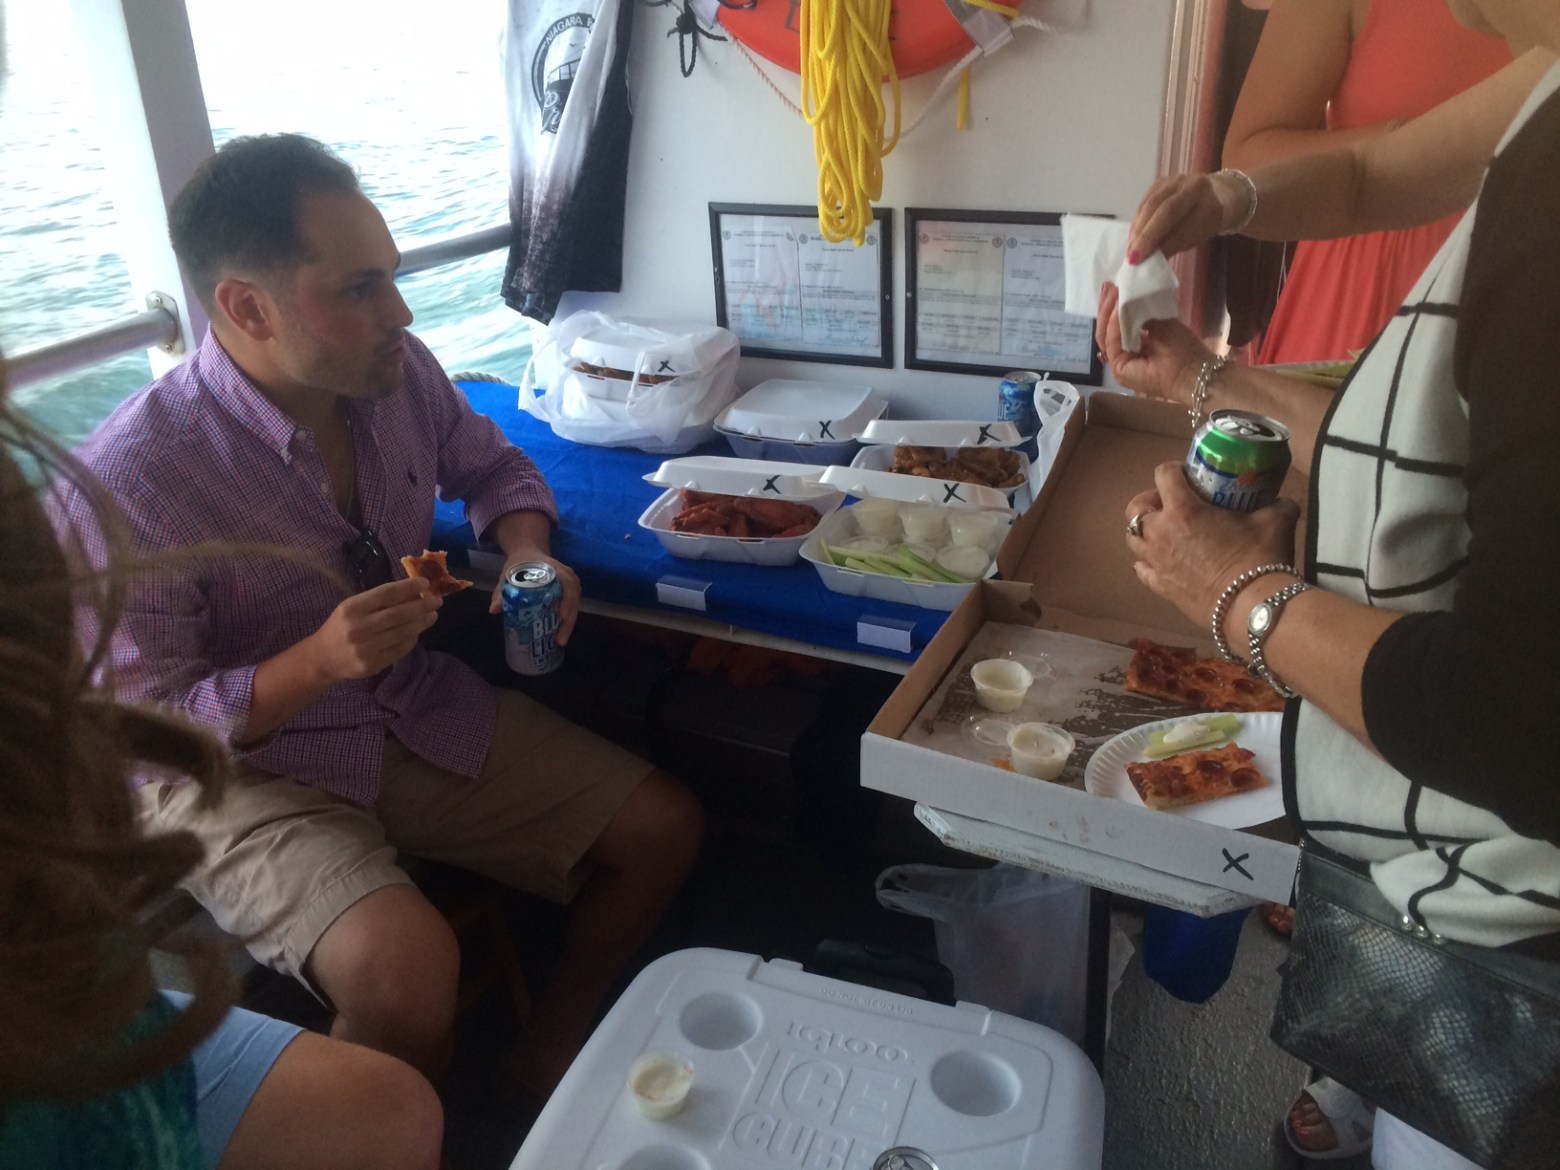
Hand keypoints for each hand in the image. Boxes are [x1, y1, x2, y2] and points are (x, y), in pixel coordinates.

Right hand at [312, 578, 440, 681]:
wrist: (323, 658)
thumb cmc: (341, 626)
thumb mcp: (353, 607)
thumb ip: (379, 600)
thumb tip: (413, 591)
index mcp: (352, 608)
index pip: (386, 594)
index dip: (408, 587)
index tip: (426, 584)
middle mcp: (358, 628)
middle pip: (399, 614)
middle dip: (422, 606)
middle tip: (437, 601)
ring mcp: (366, 649)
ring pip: (403, 633)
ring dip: (421, 623)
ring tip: (432, 615)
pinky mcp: (373, 664)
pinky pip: (400, 649)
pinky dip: (412, 639)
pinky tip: (417, 632)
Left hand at [488, 547, 580, 645]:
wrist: (528, 551)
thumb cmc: (520, 564)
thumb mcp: (508, 575)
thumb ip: (501, 591)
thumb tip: (494, 610)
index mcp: (554, 569)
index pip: (567, 584)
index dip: (567, 601)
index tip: (561, 617)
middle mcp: (566, 574)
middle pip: (574, 597)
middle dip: (569, 620)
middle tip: (560, 639)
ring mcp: (570, 581)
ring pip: (575, 602)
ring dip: (570, 622)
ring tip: (561, 639)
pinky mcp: (570, 587)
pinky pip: (573, 603)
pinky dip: (568, 617)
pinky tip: (561, 630)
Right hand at [1096, 283, 1211, 399]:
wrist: (1192, 370)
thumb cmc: (1182, 347)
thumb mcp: (1159, 322)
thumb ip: (1139, 314)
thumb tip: (1123, 298)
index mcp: (1135, 345)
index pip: (1116, 326)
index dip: (1113, 307)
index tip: (1115, 286)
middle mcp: (1124, 354)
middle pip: (1106, 331)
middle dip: (1106, 308)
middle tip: (1109, 286)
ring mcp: (1119, 363)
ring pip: (1105, 337)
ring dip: (1107, 313)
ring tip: (1113, 293)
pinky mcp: (1119, 369)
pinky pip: (1112, 343)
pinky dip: (1113, 325)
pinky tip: (1118, 308)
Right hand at [1125, 171, 1242, 262]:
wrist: (1214, 195)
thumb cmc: (1205, 222)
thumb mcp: (1197, 236)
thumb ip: (1175, 244)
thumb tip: (1149, 258)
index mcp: (1208, 203)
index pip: (1182, 225)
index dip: (1161, 243)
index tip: (1144, 262)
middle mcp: (1192, 186)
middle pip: (1163, 210)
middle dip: (1145, 236)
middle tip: (1131, 257)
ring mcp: (1174, 181)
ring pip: (1150, 205)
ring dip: (1137, 230)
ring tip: (1129, 249)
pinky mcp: (1160, 182)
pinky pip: (1144, 202)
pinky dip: (1136, 221)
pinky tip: (1132, 236)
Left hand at [1125, 462, 1299, 627]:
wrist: (1251, 606)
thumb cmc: (1259, 558)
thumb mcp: (1275, 522)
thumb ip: (1278, 505)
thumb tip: (1284, 502)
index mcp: (1183, 510)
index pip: (1163, 475)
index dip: (1173, 470)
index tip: (1188, 476)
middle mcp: (1161, 533)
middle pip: (1135, 508)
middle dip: (1150, 501)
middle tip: (1173, 504)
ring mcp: (1157, 562)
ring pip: (1132, 539)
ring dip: (1145, 531)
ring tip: (1167, 532)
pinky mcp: (1160, 587)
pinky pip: (1142, 570)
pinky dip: (1147, 563)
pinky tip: (1162, 562)